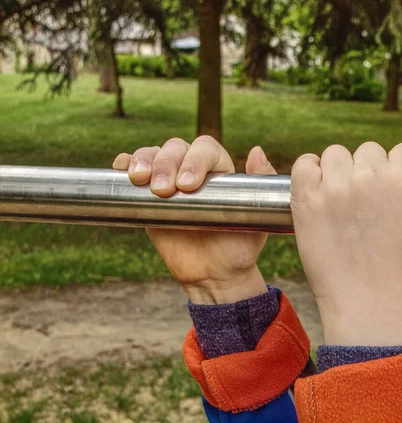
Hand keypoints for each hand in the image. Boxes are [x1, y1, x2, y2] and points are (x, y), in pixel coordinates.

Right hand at [112, 136, 276, 304]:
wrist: (214, 275)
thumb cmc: (238, 247)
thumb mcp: (257, 219)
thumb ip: (260, 185)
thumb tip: (256, 151)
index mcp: (220, 170)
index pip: (205, 149)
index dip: (194, 160)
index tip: (188, 185)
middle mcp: (193, 169)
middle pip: (175, 148)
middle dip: (166, 164)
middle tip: (163, 191)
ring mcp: (168, 179)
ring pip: (152, 154)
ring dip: (144, 161)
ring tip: (141, 180)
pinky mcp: (147, 195)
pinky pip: (132, 169)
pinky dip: (125, 164)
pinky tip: (121, 169)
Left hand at [290, 142, 401, 345]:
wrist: (367, 301)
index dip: (400, 173)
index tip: (392, 198)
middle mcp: (368, 177)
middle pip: (368, 152)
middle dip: (370, 173)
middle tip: (367, 205)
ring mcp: (334, 187)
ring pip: (336, 155)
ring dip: (340, 171)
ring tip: (343, 200)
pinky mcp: (307, 199)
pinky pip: (304, 164)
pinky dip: (309, 171)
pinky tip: (319, 190)